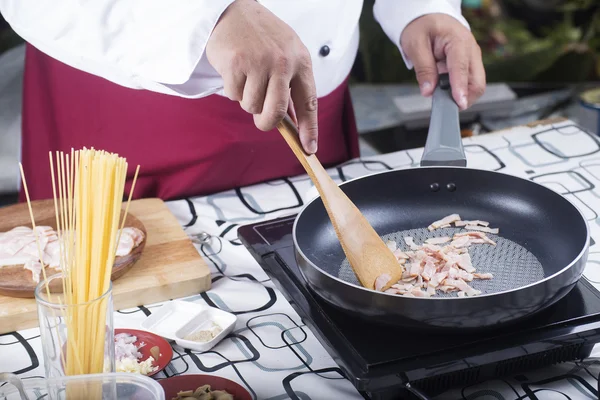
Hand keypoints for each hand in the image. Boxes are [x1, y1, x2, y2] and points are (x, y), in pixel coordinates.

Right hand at [206, 0, 317, 152]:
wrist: (233, 10)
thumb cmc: (262, 39)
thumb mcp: (285, 56)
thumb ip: (290, 87)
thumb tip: (293, 124)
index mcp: (301, 61)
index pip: (309, 102)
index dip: (310, 129)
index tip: (309, 148)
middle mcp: (282, 62)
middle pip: (276, 113)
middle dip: (267, 123)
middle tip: (262, 121)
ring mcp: (259, 62)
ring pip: (252, 106)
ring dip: (246, 99)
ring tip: (247, 78)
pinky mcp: (236, 63)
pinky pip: (233, 95)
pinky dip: (232, 88)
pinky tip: (235, 70)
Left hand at [401, 13, 485, 109]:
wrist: (428, 19)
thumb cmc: (423, 27)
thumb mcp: (416, 44)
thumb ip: (423, 68)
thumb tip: (428, 90)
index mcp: (459, 40)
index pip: (461, 68)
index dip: (460, 88)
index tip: (459, 103)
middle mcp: (471, 50)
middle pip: (477, 81)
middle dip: (464, 97)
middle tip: (446, 107)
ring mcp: (472, 59)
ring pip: (475, 85)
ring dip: (460, 94)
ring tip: (441, 95)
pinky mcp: (468, 66)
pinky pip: (468, 83)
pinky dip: (457, 90)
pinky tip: (445, 90)